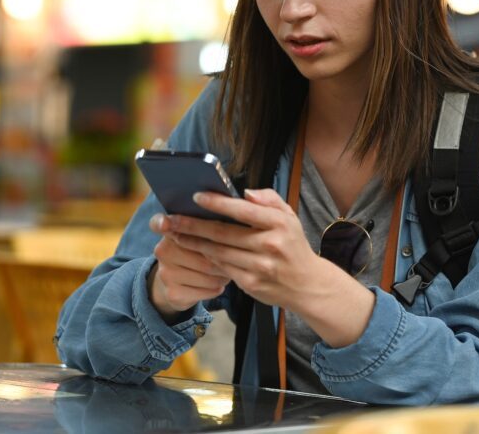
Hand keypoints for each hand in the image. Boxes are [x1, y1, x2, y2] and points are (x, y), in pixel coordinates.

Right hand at [148, 212, 230, 320]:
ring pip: (208, 276)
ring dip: (224, 277)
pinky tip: (217, 285)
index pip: (158, 223)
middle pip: (204, 256)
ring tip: (226, 273)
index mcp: (169, 232)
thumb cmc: (195, 254)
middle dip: (224, 261)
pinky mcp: (173, 294)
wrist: (175, 284)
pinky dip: (217, 289)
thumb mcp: (196, 238)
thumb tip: (226, 230)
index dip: (162, 223)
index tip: (165, 224)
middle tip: (233, 261)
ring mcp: (166, 274)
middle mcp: (163, 251)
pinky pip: (206, 291)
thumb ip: (205, 228)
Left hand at [166, 188, 320, 309]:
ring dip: (194, 243)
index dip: (217, 203)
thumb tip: (245, 193)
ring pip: (218, 252)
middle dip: (193, 225)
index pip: (243, 210)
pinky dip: (207, 258)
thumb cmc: (293, 245)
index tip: (196, 197)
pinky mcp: (251, 284)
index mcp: (279, 224)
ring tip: (176, 234)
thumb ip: (268, 199)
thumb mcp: (289, 216)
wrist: (307, 285)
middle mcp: (269, 245)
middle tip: (171, 219)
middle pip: (223, 233)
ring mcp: (260, 267)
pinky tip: (196, 250)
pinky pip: (222, 268)